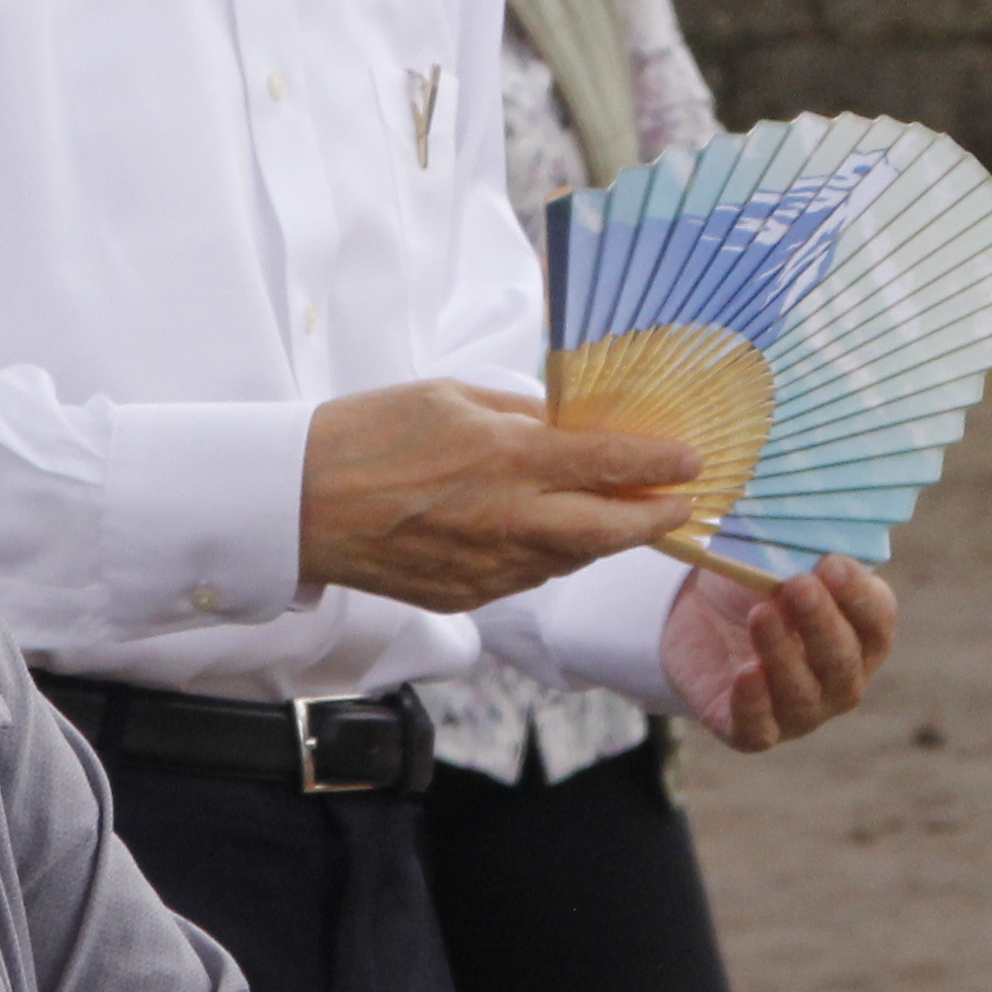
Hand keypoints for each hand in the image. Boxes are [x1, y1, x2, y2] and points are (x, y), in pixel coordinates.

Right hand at [295, 380, 693, 612]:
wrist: (300, 502)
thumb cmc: (369, 434)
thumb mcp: (451, 396)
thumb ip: (519, 414)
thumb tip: (568, 424)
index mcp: (509, 459)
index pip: (610, 462)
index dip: (659, 462)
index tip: (692, 459)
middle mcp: (510, 520)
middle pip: (611, 530)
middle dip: (656, 518)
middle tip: (681, 505)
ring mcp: (490, 567)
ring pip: (573, 559)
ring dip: (605, 538)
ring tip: (625, 516)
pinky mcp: (468, 595)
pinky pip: (530, 577)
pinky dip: (552, 556)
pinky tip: (552, 535)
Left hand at [666, 556, 896, 752]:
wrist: (696, 609)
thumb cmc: (757, 581)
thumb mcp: (779, 558)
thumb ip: (804, 556)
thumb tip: (819, 555)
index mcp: (858, 636)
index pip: (877, 624)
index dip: (859, 597)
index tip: (831, 564)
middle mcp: (838, 681)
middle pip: (843, 663)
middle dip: (821, 623)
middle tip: (798, 585)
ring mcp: (799, 711)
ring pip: (803, 697)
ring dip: (784, 655)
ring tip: (761, 614)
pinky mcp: (750, 730)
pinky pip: (758, 730)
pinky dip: (754, 705)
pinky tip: (746, 673)